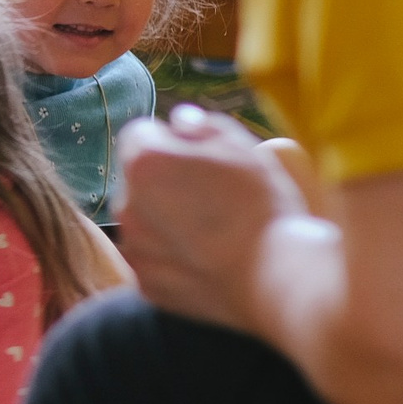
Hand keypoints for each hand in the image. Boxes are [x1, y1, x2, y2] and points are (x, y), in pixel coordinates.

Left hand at [117, 105, 304, 334]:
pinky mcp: (146, 282)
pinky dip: (176, 256)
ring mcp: (134, 247)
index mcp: (144, 162)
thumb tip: (180, 121)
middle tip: (216, 194)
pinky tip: (212, 257)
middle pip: (140, 180)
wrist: (277, 277)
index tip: (202, 155)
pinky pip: (157, 258)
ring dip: (168, 219)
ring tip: (218, 229)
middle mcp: (125, 204)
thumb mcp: (241, 147)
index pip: (141, 135)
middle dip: (167, 181)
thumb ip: (202, 126)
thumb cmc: (261, 205)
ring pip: (146, 221)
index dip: (172, 140)